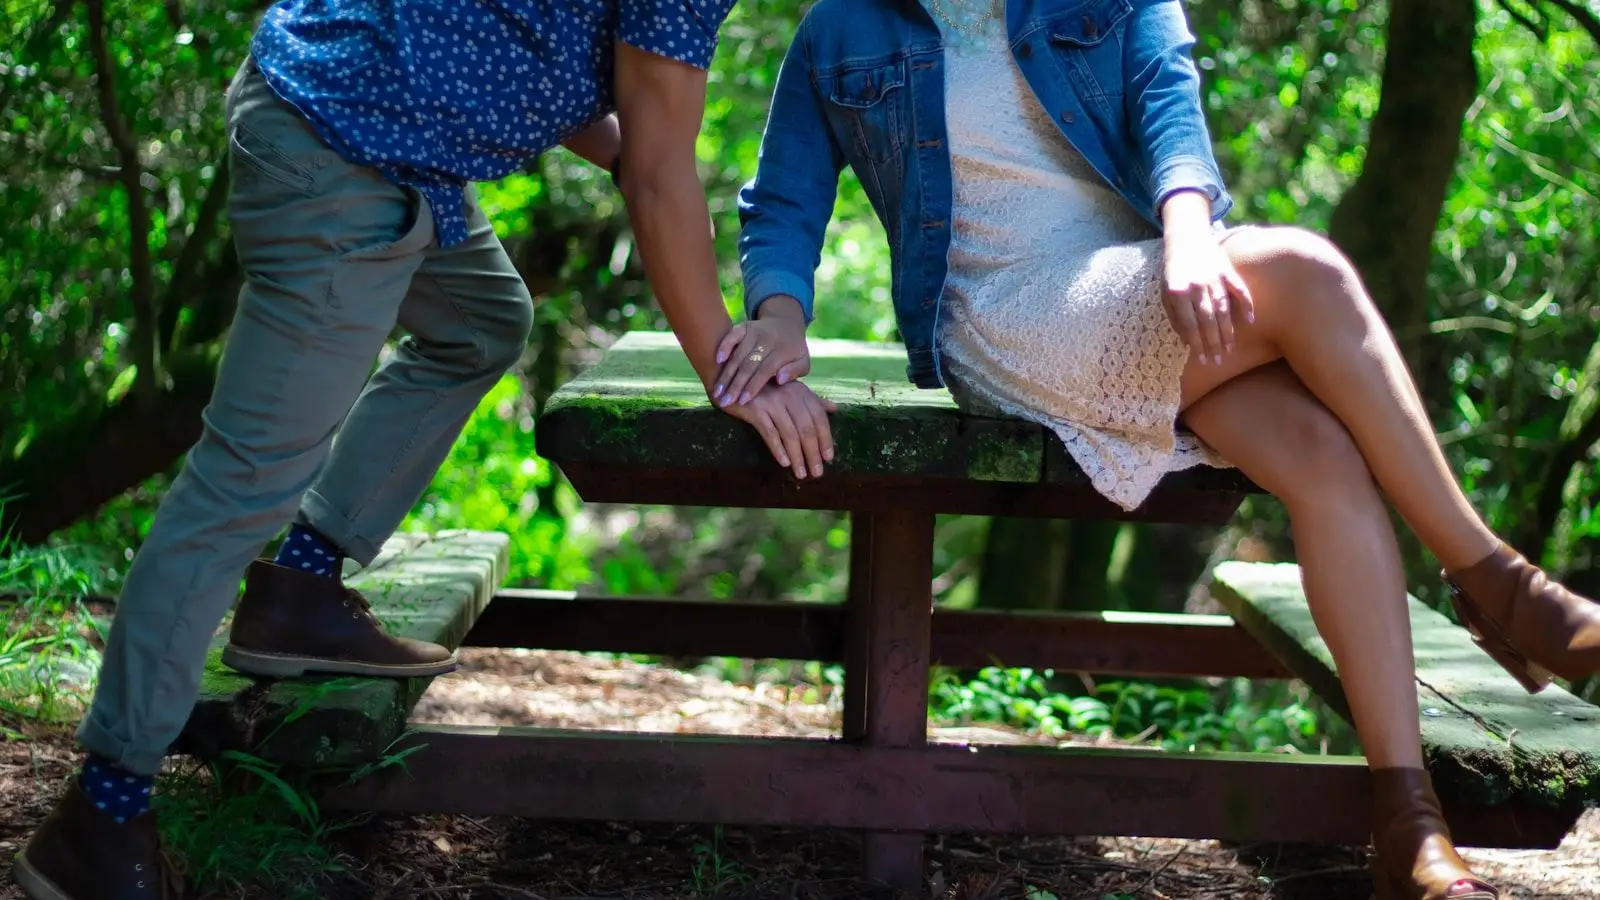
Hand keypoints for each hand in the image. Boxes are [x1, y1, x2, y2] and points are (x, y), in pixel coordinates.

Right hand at [712, 301, 809, 406]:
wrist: (786, 323)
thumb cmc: (793, 350)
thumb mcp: (803, 362)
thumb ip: (795, 371)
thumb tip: (780, 380)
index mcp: (783, 350)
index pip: (765, 370)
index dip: (753, 386)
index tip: (743, 401)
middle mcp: (767, 339)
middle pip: (749, 364)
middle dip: (735, 384)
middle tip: (724, 401)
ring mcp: (754, 331)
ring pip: (738, 354)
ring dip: (726, 373)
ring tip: (717, 390)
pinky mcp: (744, 326)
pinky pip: (732, 335)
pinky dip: (724, 346)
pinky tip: (717, 361)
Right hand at [720, 380, 836, 478]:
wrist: (733, 381)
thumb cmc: (765, 388)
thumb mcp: (791, 390)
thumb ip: (812, 400)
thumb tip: (834, 409)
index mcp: (801, 392)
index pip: (819, 418)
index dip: (825, 439)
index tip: (828, 458)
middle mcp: (790, 396)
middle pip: (807, 429)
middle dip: (813, 453)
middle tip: (817, 473)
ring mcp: (772, 402)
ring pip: (790, 434)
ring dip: (797, 457)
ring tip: (801, 473)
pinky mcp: (755, 410)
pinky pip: (770, 433)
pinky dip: (778, 449)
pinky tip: (784, 463)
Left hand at [1161, 225, 1253, 365]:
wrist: (1185, 241)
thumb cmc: (1173, 273)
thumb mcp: (1165, 294)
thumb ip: (1175, 317)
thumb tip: (1186, 342)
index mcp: (1177, 293)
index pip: (1190, 324)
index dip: (1197, 344)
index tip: (1202, 359)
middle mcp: (1196, 286)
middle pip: (1208, 320)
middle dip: (1213, 343)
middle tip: (1218, 361)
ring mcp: (1213, 278)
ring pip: (1223, 309)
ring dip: (1227, 331)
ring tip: (1230, 349)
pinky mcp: (1227, 270)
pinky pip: (1239, 289)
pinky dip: (1246, 304)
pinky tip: (1250, 320)